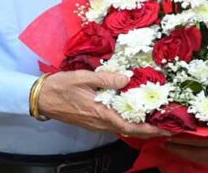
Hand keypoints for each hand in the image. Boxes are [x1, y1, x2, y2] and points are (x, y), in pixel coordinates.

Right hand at [37, 70, 169, 137]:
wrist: (41, 98)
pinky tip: (132, 111)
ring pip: (122, 128)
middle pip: (129, 130)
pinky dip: (127, 121)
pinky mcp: (92, 122)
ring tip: (153, 116)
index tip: (165, 129)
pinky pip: (114, 124)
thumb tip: (126, 79)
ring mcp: (95, 124)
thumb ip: (106, 78)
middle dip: (149, 129)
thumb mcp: (83, 77)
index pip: (130, 126)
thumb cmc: (61, 87)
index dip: (150, 129)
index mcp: (100, 113)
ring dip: (139, 125)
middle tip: (166, 123)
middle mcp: (100, 123)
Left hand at [165, 118, 207, 163]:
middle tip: (164, 142)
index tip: (168, 130)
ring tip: (175, 147)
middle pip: (197, 152)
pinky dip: (200, 155)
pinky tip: (195, 150)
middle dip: (179, 148)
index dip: (182, 136)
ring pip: (203, 158)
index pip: (198, 138)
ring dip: (187, 154)